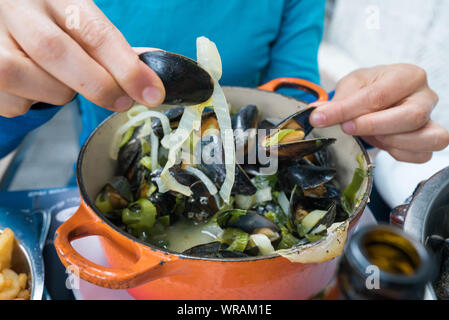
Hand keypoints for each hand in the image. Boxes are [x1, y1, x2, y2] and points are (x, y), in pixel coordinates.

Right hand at [0, 0, 164, 117]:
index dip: (126, 66)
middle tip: (122, 102)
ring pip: (34, 81)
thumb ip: (109, 47)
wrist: (1, 19)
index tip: (151, 92)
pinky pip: (14, 104)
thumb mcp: (78, 21)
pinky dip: (33, 103)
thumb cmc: (49, 24)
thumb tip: (148, 80)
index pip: (92, 30)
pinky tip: (32, 85)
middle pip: (56, 52)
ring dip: (60, 93)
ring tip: (60, 80)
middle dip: (98, 85)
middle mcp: (15, 8)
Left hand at [309, 64, 448, 162]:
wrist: (381, 96)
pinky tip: (381, 144)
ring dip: (390, 142)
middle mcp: (425, 97)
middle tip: (346, 128)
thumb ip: (337, 101)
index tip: (322, 118)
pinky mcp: (429, 140)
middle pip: (411, 117)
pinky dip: (399, 154)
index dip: (347, 110)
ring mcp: (430, 120)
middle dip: (373, 127)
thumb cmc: (370, 88)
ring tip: (368, 136)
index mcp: (407, 76)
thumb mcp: (351, 86)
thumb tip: (317, 115)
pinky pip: (421, 155)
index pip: (379, 95)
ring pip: (424, 138)